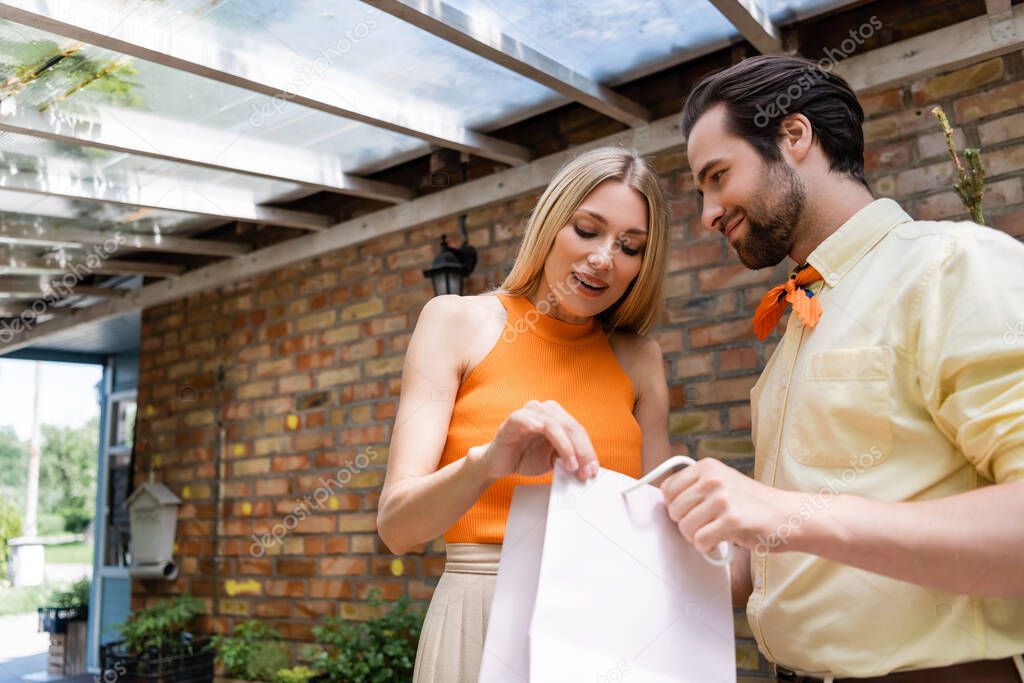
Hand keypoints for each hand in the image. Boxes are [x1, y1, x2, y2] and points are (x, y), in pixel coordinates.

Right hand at [469, 400, 599, 481]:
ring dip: (567, 447)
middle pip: (571, 427)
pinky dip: (544, 432)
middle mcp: (545, 410)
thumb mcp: (553, 460)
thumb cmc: (524, 457)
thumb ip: (569, 458)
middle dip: (582, 451)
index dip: (588, 451)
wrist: (498, 464)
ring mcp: (530, 412)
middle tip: (585, 470)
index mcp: (557, 416)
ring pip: (556, 424)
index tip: (593, 470)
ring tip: (572, 466)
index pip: (578, 431)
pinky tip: (553, 447)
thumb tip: (588, 468)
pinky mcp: (515, 419)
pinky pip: (532, 421)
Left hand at [660, 458, 799, 554]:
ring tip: (716, 531)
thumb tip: (665, 504)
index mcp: (707, 467)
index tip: (690, 512)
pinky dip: (707, 547)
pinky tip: (722, 541)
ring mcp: (722, 498)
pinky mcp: (731, 520)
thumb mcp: (722, 482)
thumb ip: (695, 488)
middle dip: (687, 524)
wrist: (787, 515)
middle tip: (707, 525)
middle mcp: (712, 479)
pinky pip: (700, 541)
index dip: (675, 507)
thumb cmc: (752, 504)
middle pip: (674, 511)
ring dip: (698, 537)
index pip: (667, 489)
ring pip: (685, 528)